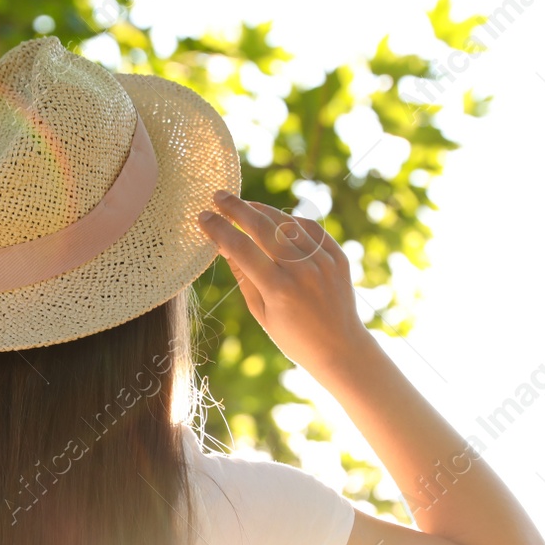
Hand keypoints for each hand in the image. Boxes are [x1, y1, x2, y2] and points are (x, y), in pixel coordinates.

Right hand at [197, 192, 371, 378]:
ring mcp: (323, 261)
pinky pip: (311, 229)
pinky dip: (292, 220)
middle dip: (237, 208)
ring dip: (263, 210)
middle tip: (219, 196)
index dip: (219, 229)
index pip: (241, 248)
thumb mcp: (261, 313)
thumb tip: (225, 245)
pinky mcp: (338, 256)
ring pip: (287, 222)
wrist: (341, 348)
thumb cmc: (294, 338)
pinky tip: (276, 219)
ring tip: (244, 205)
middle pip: (263, 227)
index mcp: (279, 289)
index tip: (203, 217)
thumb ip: (244, 276)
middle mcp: (302, 270)